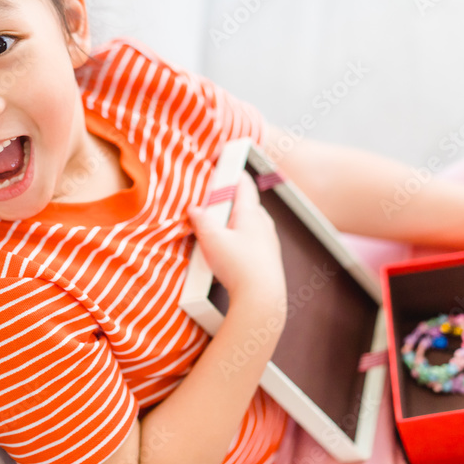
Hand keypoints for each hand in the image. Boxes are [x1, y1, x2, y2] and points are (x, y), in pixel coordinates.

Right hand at [188, 170, 286, 308]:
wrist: (262, 300)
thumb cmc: (239, 267)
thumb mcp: (212, 240)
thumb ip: (201, 221)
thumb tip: (194, 209)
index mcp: (251, 213)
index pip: (244, 184)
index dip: (232, 172)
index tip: (224, 163)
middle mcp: (264, 224)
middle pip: (246, 204)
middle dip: (229, 201)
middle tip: (211, 203)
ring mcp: (268, 242)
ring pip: (250, 224)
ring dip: (234, 223)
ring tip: (216, 232)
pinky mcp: (268, 259)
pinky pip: (252, 241)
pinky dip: (239, 240)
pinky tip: (227, 254)